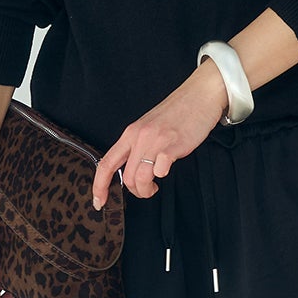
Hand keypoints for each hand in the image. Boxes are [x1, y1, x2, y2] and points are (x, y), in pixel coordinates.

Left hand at [92, 60, 229, 207]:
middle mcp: (140, 136)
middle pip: (127, 177)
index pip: (106, 163)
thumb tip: (132, 169)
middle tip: (147, 189)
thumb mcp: (149, 127)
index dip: (99, 186)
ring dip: (147, 189)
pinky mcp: (173, 144)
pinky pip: (160, 169)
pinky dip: (162, 175)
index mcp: (131, 133)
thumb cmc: (178, 112)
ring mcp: (156, 140)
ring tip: (155, 186)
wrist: (199, 95)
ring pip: (140, 177)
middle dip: (136, 191)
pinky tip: (166, 170)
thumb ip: (139, 145)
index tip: (98, 201)